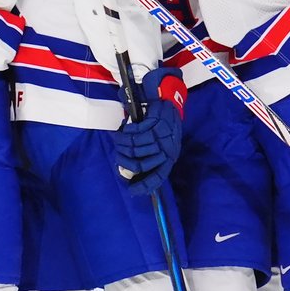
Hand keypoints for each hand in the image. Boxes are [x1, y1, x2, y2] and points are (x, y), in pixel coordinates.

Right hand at [115, 66, 185, 194]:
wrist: (169, 100)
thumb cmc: (163, 125)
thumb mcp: (163, 143)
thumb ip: (151, 156)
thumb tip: (133, 172)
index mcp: (170, 156)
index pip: (158, 176)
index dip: (144, 184)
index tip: (131, 190)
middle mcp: (168, 148)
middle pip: (141, 163)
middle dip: (125, 160)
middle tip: (118, 154)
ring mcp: (162, 135)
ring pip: (136, 147)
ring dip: (123, 143)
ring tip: (119, 139)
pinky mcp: (156, 121)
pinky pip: (136, 132)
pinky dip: (127, 132)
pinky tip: (125, 129)